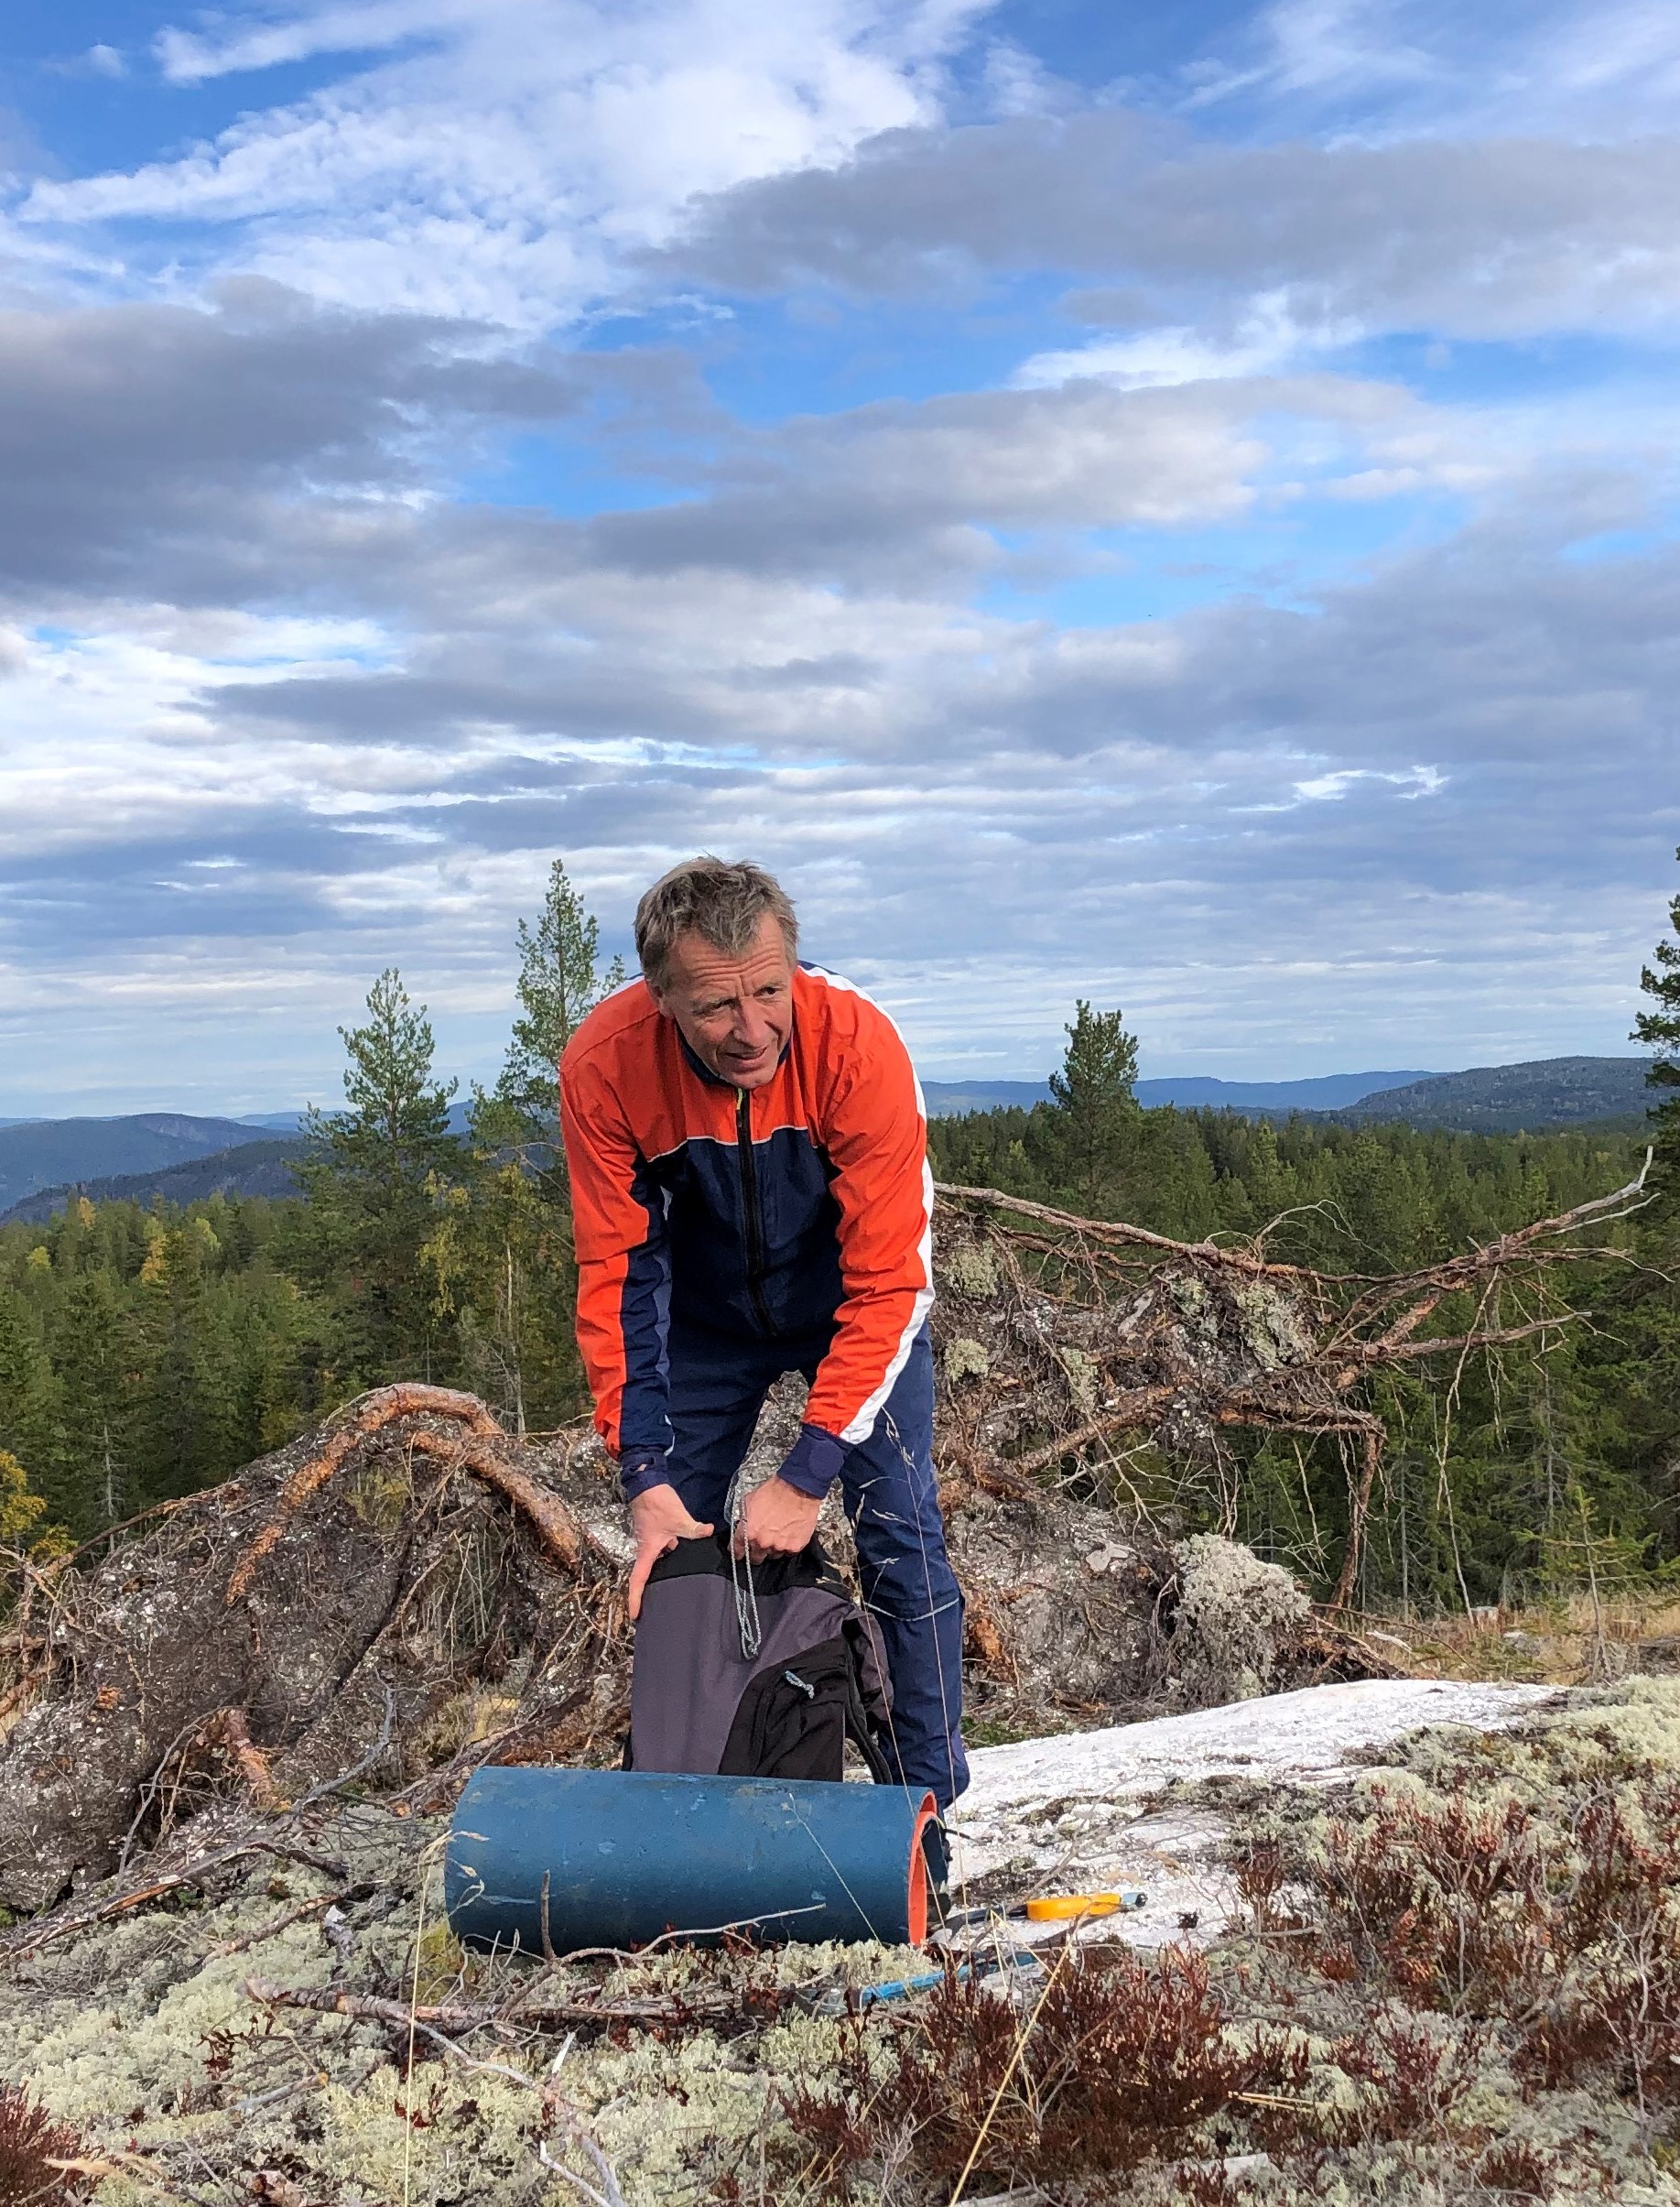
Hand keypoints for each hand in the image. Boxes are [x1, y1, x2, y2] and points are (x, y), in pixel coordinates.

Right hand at [626, 1484, 713, 1620]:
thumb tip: (708, 1532)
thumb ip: (693, 1529)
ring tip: (673, 1594)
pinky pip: (664, 1554)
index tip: (635, 1616)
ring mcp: (652, 1544)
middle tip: (655, 1612)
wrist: (648, 1484)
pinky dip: (671, 1562)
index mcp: (647, 1551)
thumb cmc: (657, 1503)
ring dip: (661, 1578)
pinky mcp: (658, 1537)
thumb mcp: (677, 1518)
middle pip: (645, 1577)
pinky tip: (685, 1565)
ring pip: (656, 1566)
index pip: (638, 1580)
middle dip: (648, 1594)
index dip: (635, 1599)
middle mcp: (647, 1551)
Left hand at [733, 1476, 822, 1561]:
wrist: (797, 1488)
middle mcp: (762, 1542)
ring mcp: (779, 1546)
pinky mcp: (795, 1547)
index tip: (740, 1553)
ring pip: (773, 1555)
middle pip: (756, 1558)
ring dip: (774, 1547)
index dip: (738, 1552)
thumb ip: (745, 1518)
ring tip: (779, 1534)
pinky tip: (789, 1534)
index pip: (738, 1550)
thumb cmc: (774, 1491)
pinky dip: (788, 1545)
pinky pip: (788, 1552)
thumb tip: (743, 1525)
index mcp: (749, 1532)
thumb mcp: (749, 1500)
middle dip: (757, 1552)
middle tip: (762, 1543)